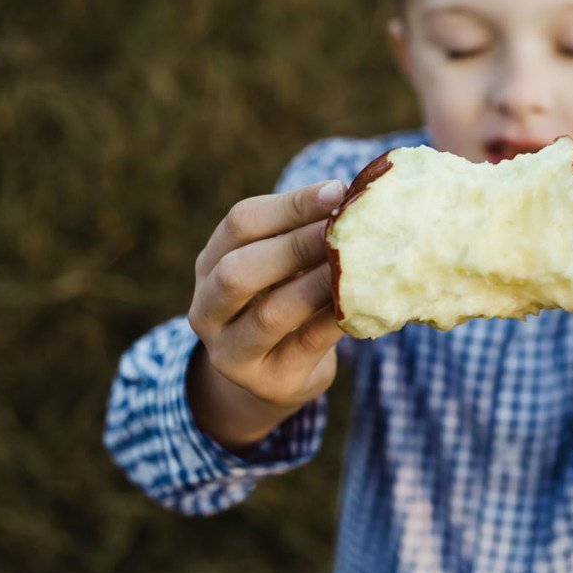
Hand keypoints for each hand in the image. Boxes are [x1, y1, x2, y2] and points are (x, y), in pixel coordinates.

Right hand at [186, 179, 346, 449]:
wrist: (274, 377)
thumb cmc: (284, 302)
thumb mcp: (278, 268)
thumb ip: (302, 236)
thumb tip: (356, 197)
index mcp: (210, 265)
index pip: (239, 224)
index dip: (290, 205)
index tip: (338, 191)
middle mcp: (208, 309)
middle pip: (239, 270)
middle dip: (296, 245)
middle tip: (343, 228)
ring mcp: (233, 352)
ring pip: (271, 313)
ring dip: (318, 283)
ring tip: (357, 263)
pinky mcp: (270, 381)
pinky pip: (306, 344)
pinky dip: (336, 318)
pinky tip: (364, 300)